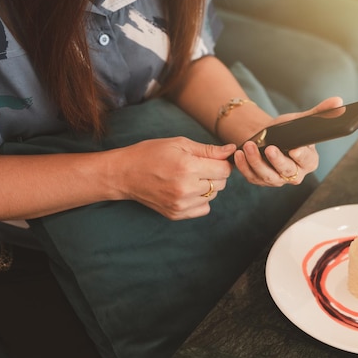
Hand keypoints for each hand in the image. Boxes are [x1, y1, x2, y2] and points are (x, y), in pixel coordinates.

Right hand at [112, 137, 235, 219]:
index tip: (213, 159)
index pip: (224, 170)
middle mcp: (186, 188)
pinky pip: (203, 209)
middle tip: (199, 167)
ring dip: (208, 187)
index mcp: (188, 167)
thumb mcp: (180, 143)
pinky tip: (187, 190)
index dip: (222, 162)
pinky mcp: (176, 214)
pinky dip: (200, 200)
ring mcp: (181, 204)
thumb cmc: (151, 153)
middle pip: (221, 184)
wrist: (125, 174)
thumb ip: (209, 149)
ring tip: (190, 177)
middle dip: (215, 174)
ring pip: (213, 196)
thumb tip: (233, 149)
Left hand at [233, 96, 342, 185]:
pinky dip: (244, 166)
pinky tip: (239, 154)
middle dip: (277, 161)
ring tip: (248, 146)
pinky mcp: (260, 180)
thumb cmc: (286, 130)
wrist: (266, 137)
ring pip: (267, 176)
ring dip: (256, 162)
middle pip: (287, 172)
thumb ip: (320, 113)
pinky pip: (252, 177)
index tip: (295, 149)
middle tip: (269, 148)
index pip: (308, 161)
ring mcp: (276, 179)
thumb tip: (338, 100)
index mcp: (308, 161)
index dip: (302, 156)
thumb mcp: (301, 121)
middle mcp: (294, 174)